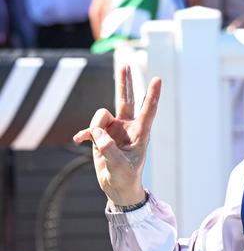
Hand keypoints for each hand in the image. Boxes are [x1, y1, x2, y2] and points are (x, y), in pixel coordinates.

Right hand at [73, 65, 160, 205]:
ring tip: (97, 143)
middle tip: (125, 63)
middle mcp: (128, 127)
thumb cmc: (126, 178)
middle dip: (125, 82)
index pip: (148, 110)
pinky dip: (85, 133)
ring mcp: (114, 129)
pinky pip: (90, 128)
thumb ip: (108, 149)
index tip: (158, 79)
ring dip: (95, 125)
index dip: (152, 94)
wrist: (118, 187)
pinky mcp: (101, 135)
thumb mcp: (120, 167)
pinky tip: (79, 139)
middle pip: (126, 99)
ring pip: (102, 114)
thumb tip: (96, 133)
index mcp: (140, 133)